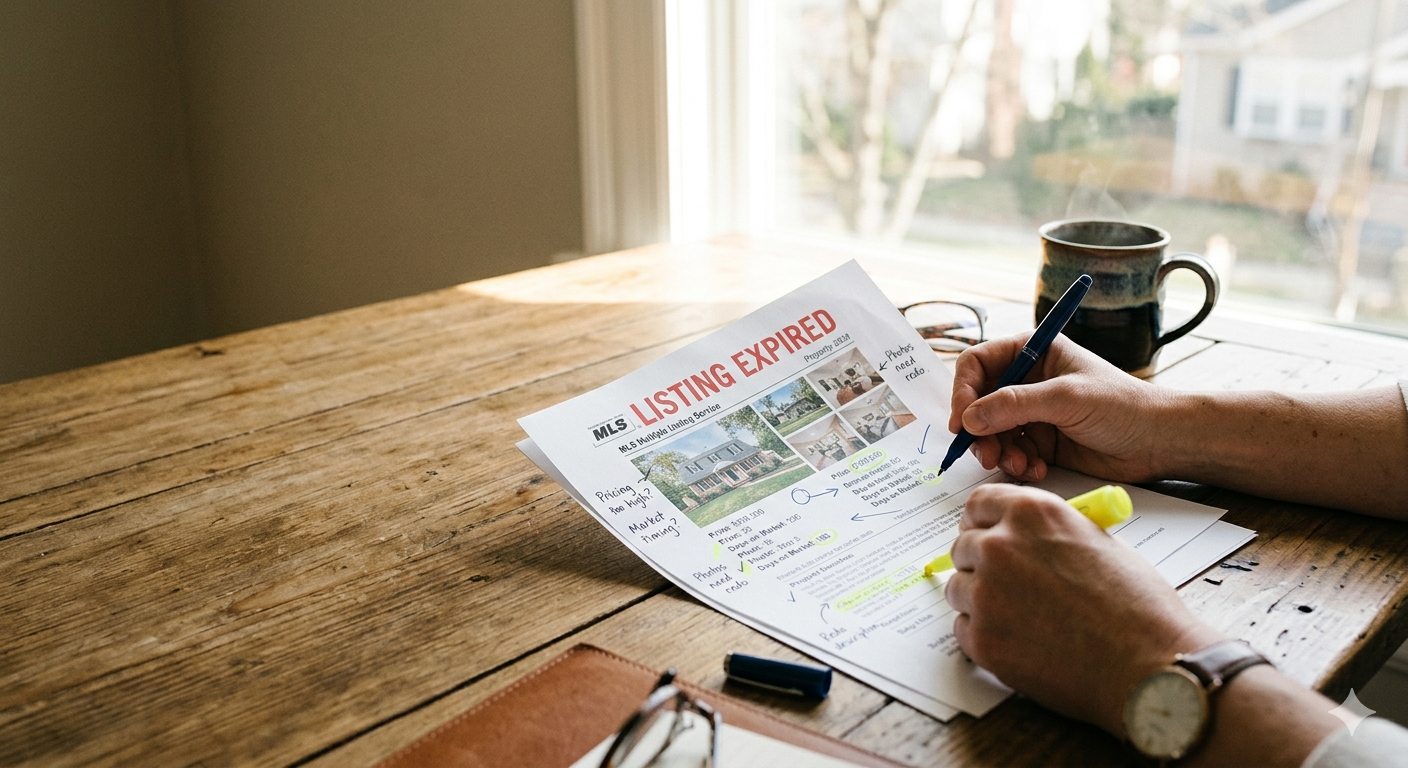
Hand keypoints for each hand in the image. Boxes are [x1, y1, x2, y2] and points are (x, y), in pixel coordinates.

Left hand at [944, 484, 1224, 736]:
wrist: (1150, 665)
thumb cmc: (1137, 606)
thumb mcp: (1097, 541)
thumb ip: (1049, 532)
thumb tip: (1021, 536)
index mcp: (1032, 513)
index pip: (978, 504)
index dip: (983, 523)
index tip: (987, 535)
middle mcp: (1000, 546)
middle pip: (963, 546)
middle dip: (981, 563)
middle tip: (1009, 585)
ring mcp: (986, 594)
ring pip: (959, 588)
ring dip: (981, 600)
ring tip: (1025, 618)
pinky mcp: (982, 639)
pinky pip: (964, 628)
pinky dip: (985, 635)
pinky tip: (1022, 642)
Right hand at [948, 334, 1167, 481]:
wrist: (1158, 442)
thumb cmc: (1123, 406)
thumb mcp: (1066, 398)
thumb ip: (1014, 405)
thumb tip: (970, 419)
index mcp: (1033, 352)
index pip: (977, 364)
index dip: (964, 391)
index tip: (962, 421)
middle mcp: (1027, 380)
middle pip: (978, 402)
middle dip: (979, 431)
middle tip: (986, 454)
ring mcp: (1032, 412)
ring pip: (991, 432)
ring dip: (998, 452)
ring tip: (1019, 465)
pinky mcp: (1040, 442)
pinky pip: (1010, 453)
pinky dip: (1017, 464)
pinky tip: (1037, 470)